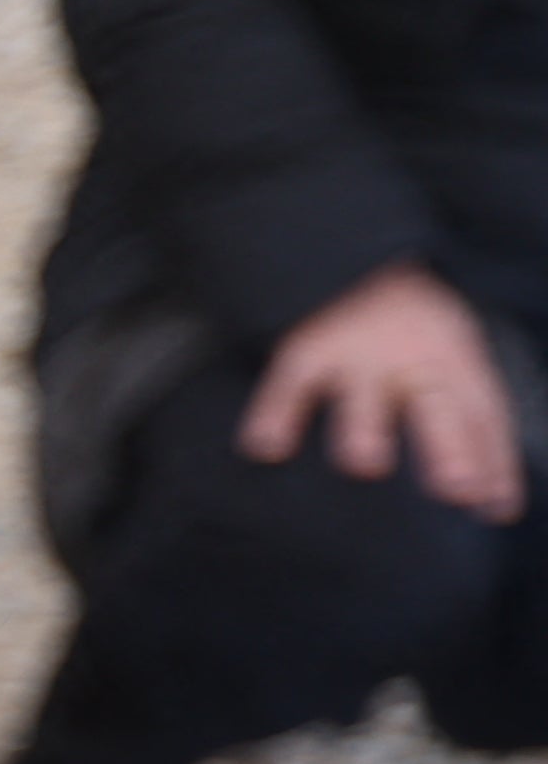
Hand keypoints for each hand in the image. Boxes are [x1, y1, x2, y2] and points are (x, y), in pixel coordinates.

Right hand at [242, 262, 523, 520]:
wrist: (352, 253)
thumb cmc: (410, 327)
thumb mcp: (454, 358)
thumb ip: (470, 425)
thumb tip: (495, 505)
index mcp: (457, 359)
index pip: (484, 417)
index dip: (494, 463)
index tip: (495, 511)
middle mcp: (413, 358)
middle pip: (436, 408)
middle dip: (446, 449)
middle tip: (454, 488)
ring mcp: (358, 355)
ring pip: (364, 400)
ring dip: (365, 431)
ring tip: (364, 464)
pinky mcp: (306, 349)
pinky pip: (288, 384)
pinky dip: (275, 414)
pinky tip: (267, 448)